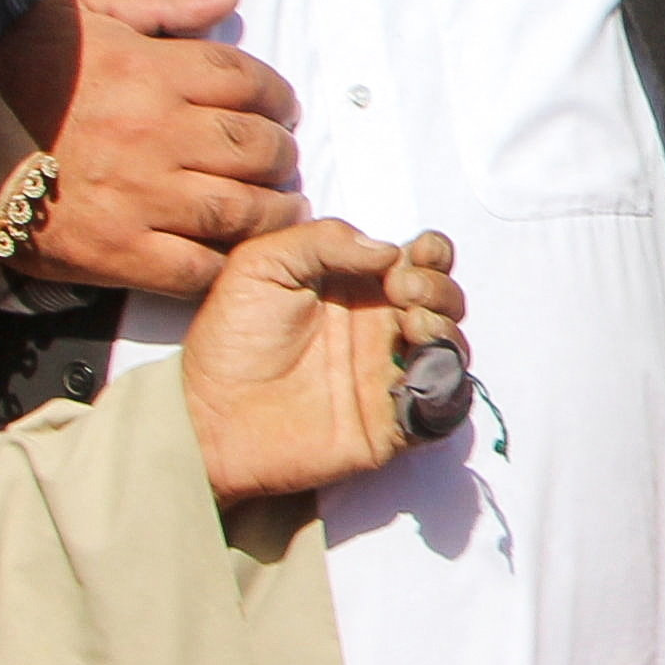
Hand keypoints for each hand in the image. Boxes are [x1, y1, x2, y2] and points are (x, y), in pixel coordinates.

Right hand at [0, 0, 306, 297]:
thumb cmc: (19, 75)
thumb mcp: (80, 11)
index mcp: (149, 71)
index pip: (247, 80)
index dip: (277, 95)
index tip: (279, 108)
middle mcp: (154, 134)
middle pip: (256, 146)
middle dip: (281, 151)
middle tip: (281, 157)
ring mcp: (140, 198)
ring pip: (242, 209)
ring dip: (275, 208)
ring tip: (281, 204)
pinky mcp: (119, 253)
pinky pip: (197, 267)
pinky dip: (228, 262)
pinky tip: (237, 249)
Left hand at [179, 222, 467, 500]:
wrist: (210, 418)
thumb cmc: (230, 340)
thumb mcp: (260, 265)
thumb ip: (322, 240)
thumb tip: (390, 251)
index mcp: (358, 287)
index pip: (421, 261)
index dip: (431, 253)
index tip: (411, 258)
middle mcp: (382, 328)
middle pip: (446, 299)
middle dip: (439, 288)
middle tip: (401, 292)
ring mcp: (391, 375)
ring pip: (453, 348)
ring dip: (446, 329)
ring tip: (411, 327)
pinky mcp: (396, 423)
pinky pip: (447, 407)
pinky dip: (448, 387)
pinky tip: (414, 373)